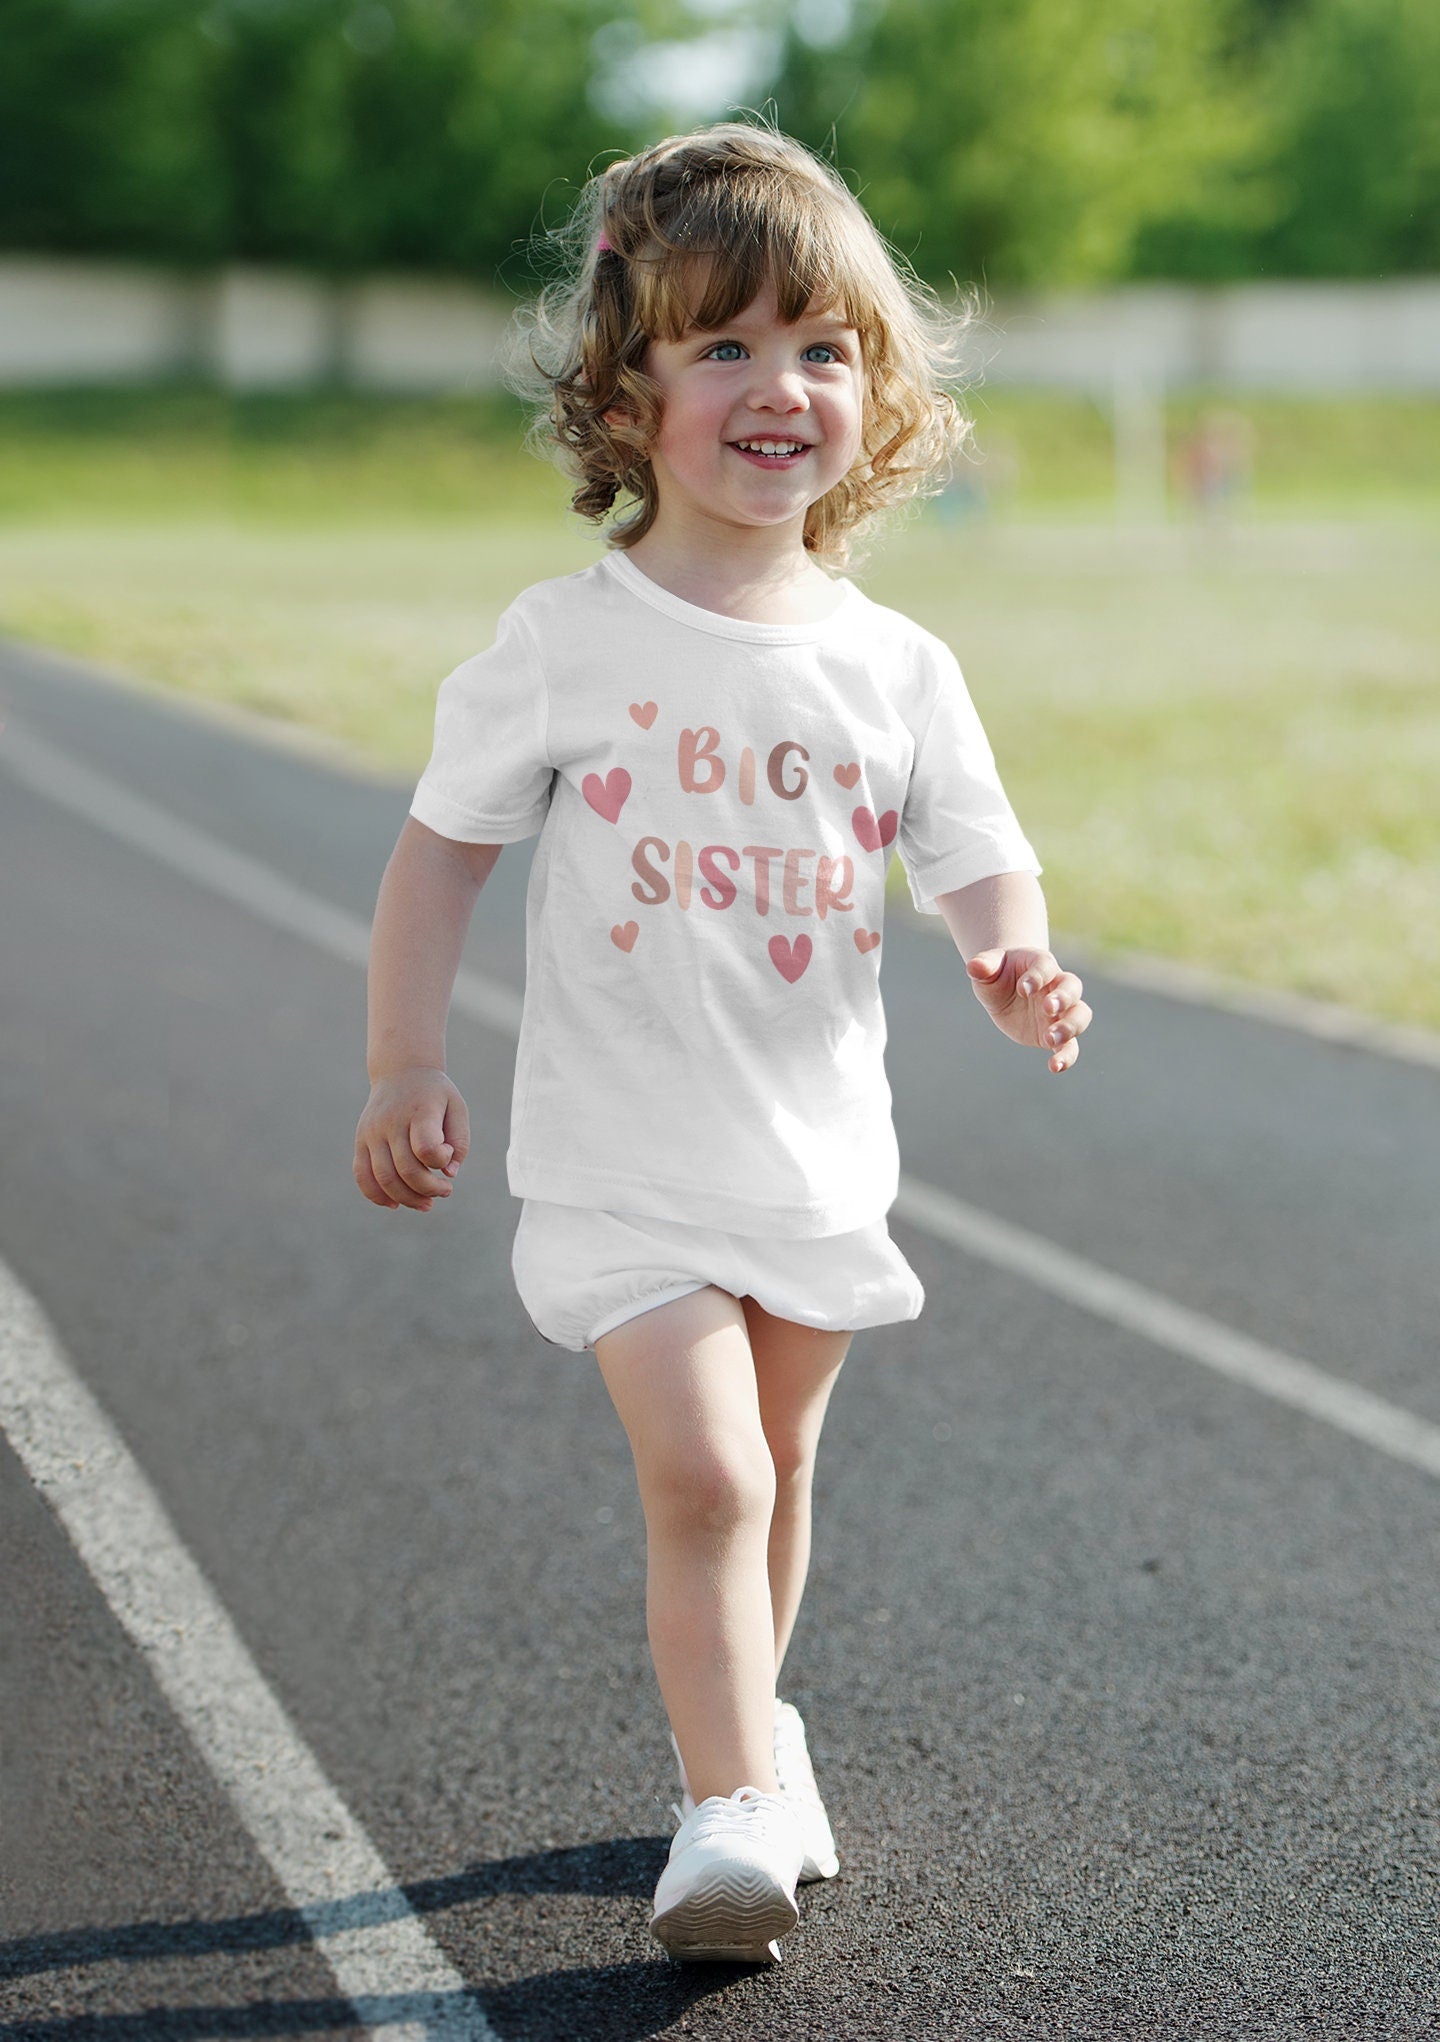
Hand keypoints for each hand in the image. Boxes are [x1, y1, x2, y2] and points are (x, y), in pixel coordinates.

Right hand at [354, 1066, 470, 1210]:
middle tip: (445, 1191)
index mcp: (419, 1111)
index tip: (448, 1155)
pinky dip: (376, 1196)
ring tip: (426, 1204)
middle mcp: (391, 1122)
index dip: (440, 1161)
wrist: (401, 1072)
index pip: (425, 1148)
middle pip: (406, 1170)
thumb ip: (460, 1141)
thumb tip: (449, 1173)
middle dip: (429, 1189)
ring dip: (407, 1199)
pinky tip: (395, 1204)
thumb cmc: (434, 1095)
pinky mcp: (360, 1141)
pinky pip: (362, 1175)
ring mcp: (372, 1132)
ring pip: (383, 1178)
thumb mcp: (457, 1108)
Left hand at [965, 948, 1091, 1073]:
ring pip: (1080, 1016)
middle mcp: (1057, 986)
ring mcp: (1061, 1011)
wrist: (1005, 991)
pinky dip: (1066, 1056)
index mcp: (1041, 965)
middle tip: (1047, 1008)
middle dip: (1063, 998)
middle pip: (1072, 988)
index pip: (1046, 967)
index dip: (1037, 977)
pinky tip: (1055, 1067)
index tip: (1023, 989)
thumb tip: (974, 966)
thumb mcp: (987, 969)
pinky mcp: (1056, 1034)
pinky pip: (1070, 1045)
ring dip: (1070, 1027)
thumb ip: (983, 966)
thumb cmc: (998, 975)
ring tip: (1051, 1039)